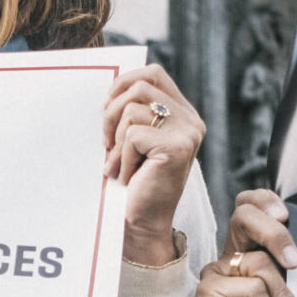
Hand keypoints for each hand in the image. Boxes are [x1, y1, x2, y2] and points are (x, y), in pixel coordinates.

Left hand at [102, 64, 202, 265]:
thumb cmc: (135, 181)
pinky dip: (121, 158)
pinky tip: (128, 176)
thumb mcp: (136, 139)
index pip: (154, 74)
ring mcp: (187, 133)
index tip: (106, 106)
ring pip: (131, 110)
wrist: (143, 222)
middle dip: (111, 113)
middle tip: (107, 142)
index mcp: (184, 114)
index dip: (124, 82)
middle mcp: (191, 121)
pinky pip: (132, 135)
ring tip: (119, 163)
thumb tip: (109, 88)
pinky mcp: (176, 147)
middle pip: (140, 87)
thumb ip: (134, 111)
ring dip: (115, 140)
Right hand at [198, 189, 296, 296]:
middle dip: (276, 234)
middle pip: (245, 218)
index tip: (287, 214)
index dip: (264, 200)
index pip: (248, 206)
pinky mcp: (210, 292)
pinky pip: (251, 290)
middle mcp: (231, 256)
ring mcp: (218, 273)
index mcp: (249, 250)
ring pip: (260, 264)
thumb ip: (295, 272)